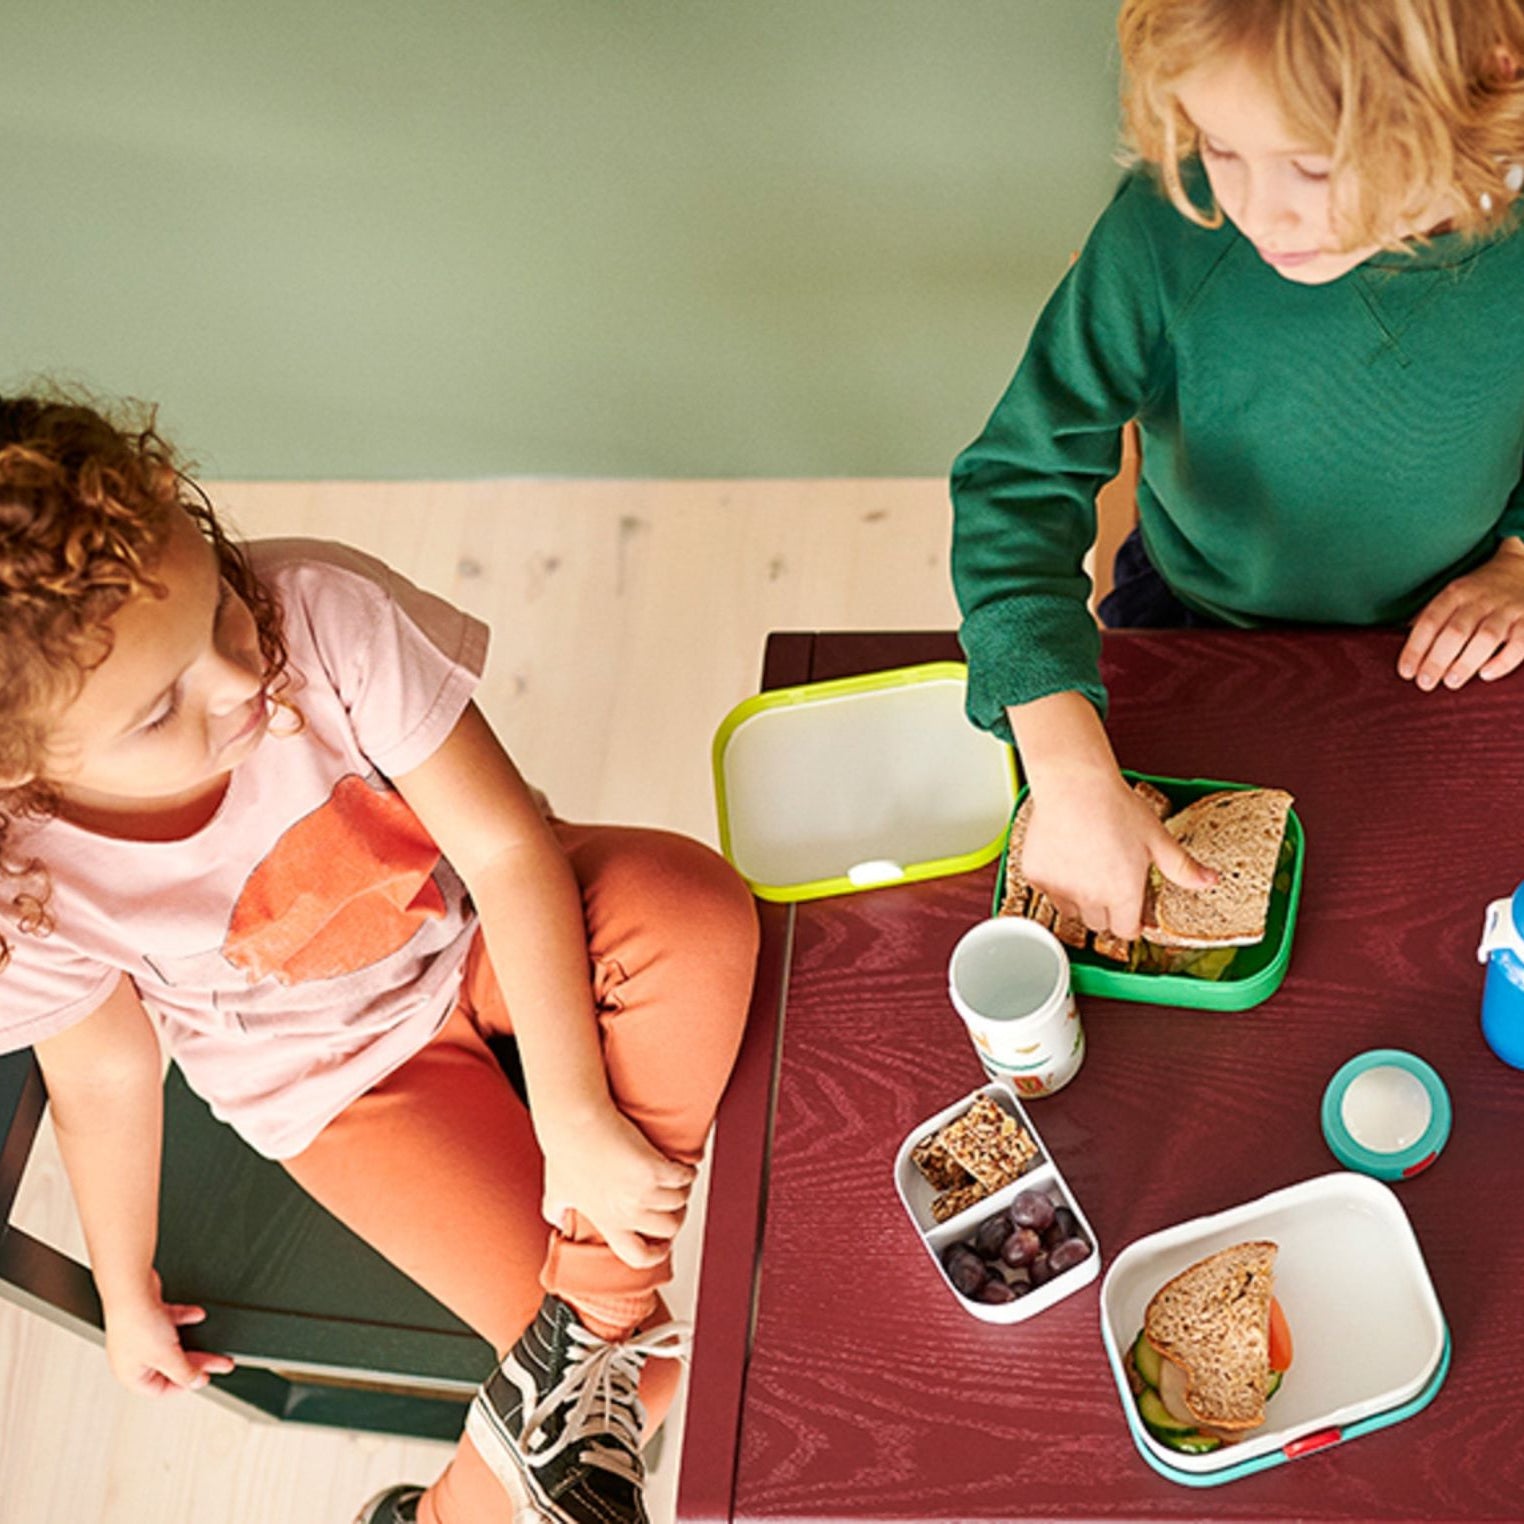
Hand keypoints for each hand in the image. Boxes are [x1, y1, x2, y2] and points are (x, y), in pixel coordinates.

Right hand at [103, 1271, 235, 1397]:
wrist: (131, 1287)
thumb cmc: (136, 1323)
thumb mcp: (167, 1356)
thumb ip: (184, 1372)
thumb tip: (196, 1383)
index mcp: (131, 1374)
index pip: (161, 1389)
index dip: (184, 1385)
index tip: (203, 1378)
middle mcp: (134, 1357)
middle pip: (172, 1365)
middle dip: (198, 1362)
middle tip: (221, 1362)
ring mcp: (141, 1335)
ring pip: (174, 1343)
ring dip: (194, 1341)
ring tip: (214, 1342)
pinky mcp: (149, 1316)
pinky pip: (172, 1321)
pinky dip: (186, 1318)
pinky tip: (198, 1315)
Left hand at [538, 1105, 696, 1269]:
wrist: (575, 1121)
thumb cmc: (565, 1150)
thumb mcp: (557, 1189)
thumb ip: (556, 1210)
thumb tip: (559, 1219)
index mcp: (606, 1221)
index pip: (637, 1256)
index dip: (655, 1254)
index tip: (662, 1245)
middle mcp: (626, 1212)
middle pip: (669, 1228)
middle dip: (675, 1215)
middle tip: (673, 1200)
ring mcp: (642, 1192)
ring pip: (680, 1201)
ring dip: (682, 1190)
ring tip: (678, 1179)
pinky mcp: (655, 1169)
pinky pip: (684, 1177)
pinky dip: (687, 1171)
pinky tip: (682, 1165)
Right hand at [1021, 767, 1215, 940]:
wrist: (1074, 785)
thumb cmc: (1114, 806)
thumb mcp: (1157, 838)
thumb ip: (1182, 867)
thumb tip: (1209, 881)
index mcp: (1123, 893)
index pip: (1127, 932)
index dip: (1132, 922)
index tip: (1131, 911)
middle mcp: (1090, 897)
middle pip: (1099, 925)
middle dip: (1107, 910)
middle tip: (1109, 881)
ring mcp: (1060, 889)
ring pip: (1071, 911)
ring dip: (1080, 900)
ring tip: (1087, 868)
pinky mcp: (1038, 877)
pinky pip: (1048, 891)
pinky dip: (1055, 881)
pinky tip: (1066, 856)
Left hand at [1399, 537, 1523, 689]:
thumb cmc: (1480, 591)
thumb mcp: (1453, 594)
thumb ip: (1430, 616)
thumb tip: (1397, 639)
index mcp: (1456, 593)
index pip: (1430, 621)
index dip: (1416, 647)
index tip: (1405, 671)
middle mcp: (1481, 600)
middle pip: (1455, 631)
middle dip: (1437, 659)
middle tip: (1424, 683)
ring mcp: (1507, 610)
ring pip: (1485, 637)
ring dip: (1466, 662)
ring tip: (1450, 682)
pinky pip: (1519, 643)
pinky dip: (1503, 660)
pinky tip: (1486, 675)